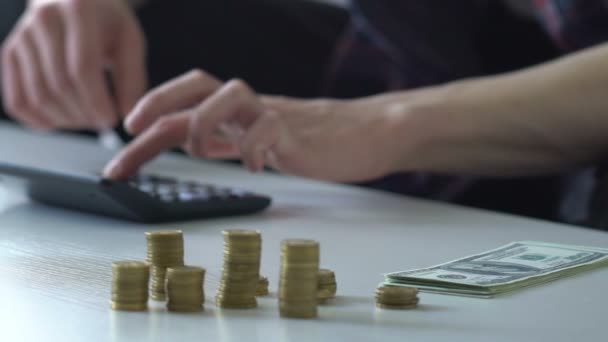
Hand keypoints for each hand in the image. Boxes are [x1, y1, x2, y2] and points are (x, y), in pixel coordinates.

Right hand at [1, 0, 146, 129]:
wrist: (71, 1)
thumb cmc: (106, 23)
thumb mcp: (129, 41)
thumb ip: (132, 77)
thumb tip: (128, 115)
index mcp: (78, 11)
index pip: (82, 67)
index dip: (96, 101)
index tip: (111, 119)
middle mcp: (44, 20)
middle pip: (60, 85)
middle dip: (84, 114)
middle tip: (102, 122)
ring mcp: (22, 37)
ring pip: (38, 97)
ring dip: (66, 120)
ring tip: (87, 120)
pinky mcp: (10, 53)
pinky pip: (17, 100)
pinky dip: (39, 120)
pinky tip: (62, 121)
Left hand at [103, 69, 404, 181]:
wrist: (365, 134)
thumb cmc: (313, 139)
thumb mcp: (256, 136)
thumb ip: (226, 136)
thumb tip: (193, 142)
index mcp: (236, 113)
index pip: (183, 109)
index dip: (146, 125)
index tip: (119, 153)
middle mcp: (250, 108)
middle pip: (197, 85)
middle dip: (158, 101)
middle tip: (131, 127)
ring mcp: (274, 115)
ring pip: (232, 93)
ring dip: (204, 120)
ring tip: (198, 150)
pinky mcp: (299, 131)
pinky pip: (272, 128)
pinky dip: (255, 147)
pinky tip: (256, 167)